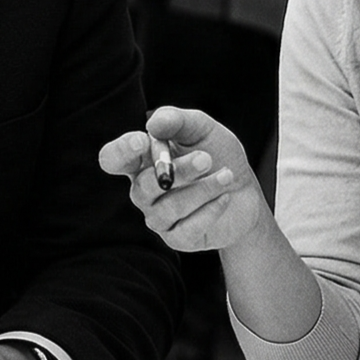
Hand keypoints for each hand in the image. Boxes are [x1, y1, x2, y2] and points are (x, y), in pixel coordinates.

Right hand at [99, 105, 276, 256]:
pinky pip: (187, 229)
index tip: (143, 142)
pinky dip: (210, 210)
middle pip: (144, 186)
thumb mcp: (202, 129)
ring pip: (169, 207)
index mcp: (141, 160)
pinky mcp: (178, 238)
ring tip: (227, 175)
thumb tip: (152, 123)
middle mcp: (143, 190)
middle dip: (178, 172)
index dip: (121, 151)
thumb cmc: (218, 154)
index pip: (112, 159)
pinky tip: (224, 197)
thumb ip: (177, 120)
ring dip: (202, 189)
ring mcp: (158, 217)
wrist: (246, 191)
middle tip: (207, 159)